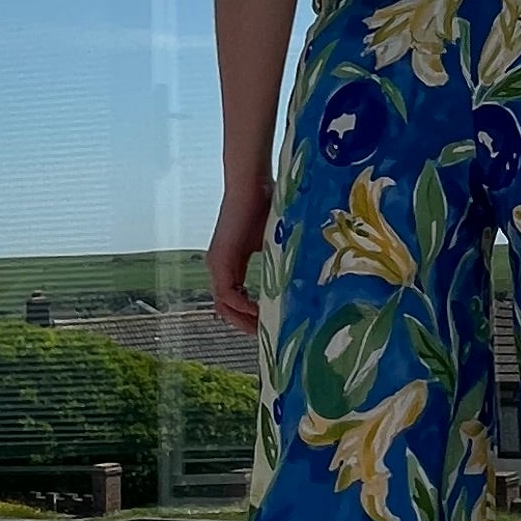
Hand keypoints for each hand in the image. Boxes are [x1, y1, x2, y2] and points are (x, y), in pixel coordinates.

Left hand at [208, 174, 272, 338]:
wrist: (252, 184)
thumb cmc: (265, 205)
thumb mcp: (273, 242)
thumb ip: (279, 260)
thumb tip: (303, 277)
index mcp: (231, 264)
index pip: (234, 300)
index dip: (249, 316)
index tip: (269, 326)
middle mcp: (219, 267)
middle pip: (225, 309)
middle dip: (245, 325)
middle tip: (266, 337)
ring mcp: (217, 264)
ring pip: (223, 306)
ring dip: (242, 320)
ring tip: (264, 330)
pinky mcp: (219, 260)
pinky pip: (226, 294)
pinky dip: (242, 306)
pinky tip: (259, 312)